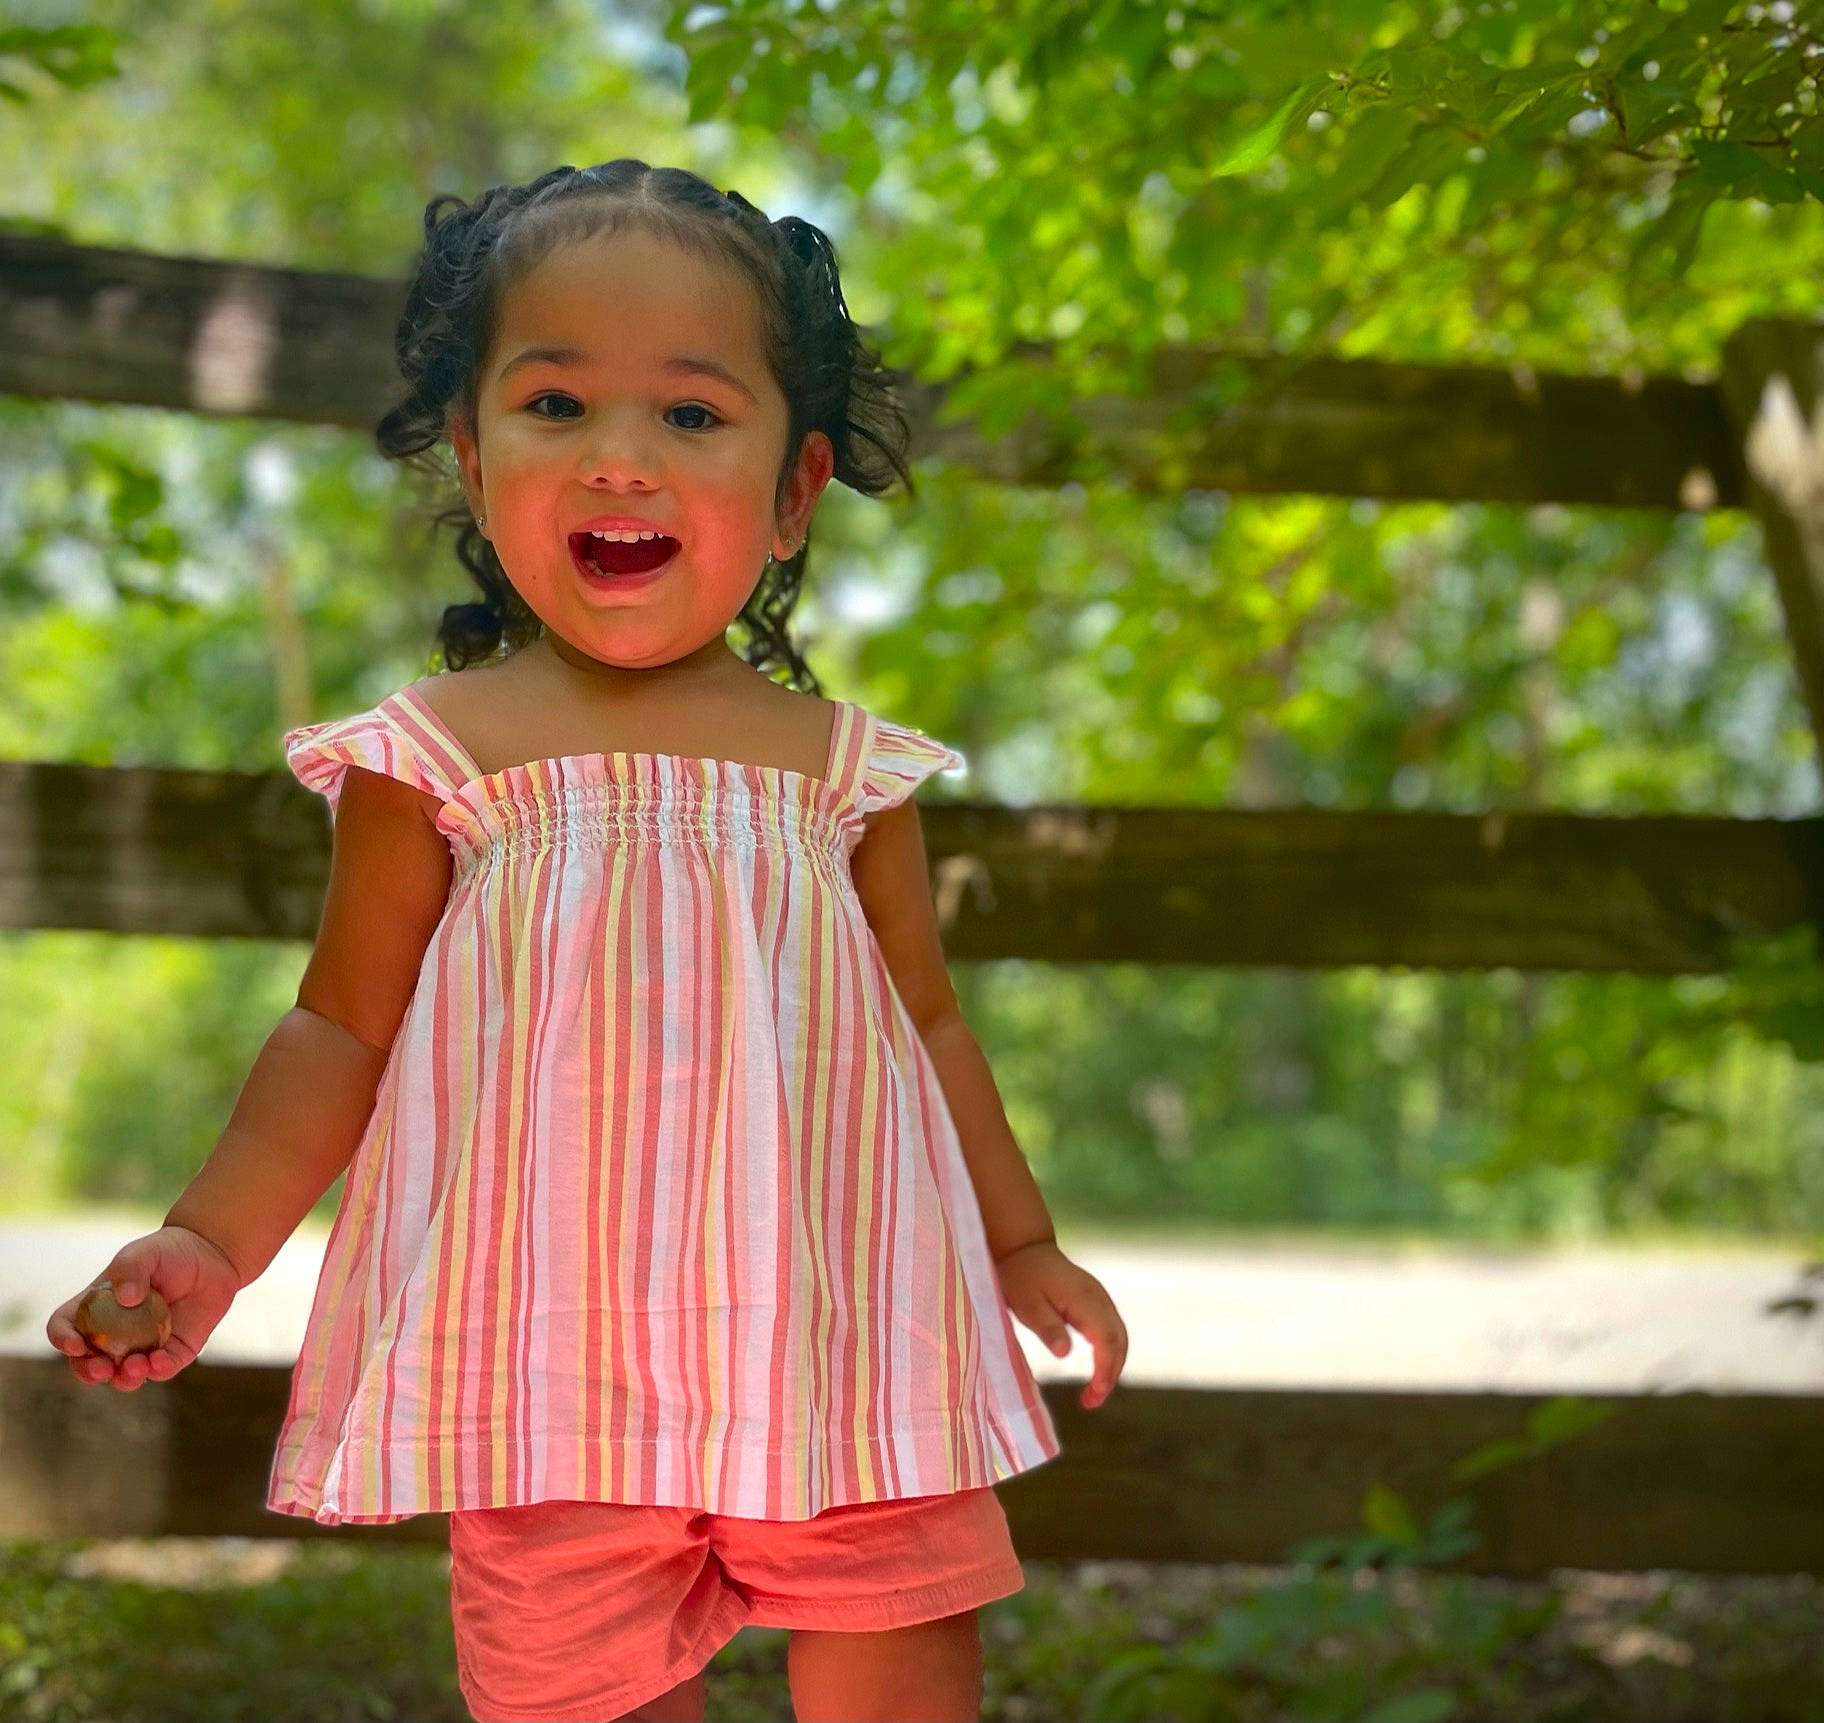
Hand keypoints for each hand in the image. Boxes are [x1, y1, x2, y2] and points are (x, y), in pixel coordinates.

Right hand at [45, 1225, 242, 1392]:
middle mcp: (114, 1334)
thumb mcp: (144, 1252)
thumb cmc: (168, 1251)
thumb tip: (126, 1298)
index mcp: (95, 1308)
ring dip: (124, 1378)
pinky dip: (158, 1370)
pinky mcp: (173, 1352)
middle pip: (88, 1363)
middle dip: (89, 1372)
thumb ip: (130, 1268)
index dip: (63, 1339)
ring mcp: (142, 1346)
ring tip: (135, 1367)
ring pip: (124, 1376)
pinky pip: (161, 1370)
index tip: (75, 1345)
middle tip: (101, 1369)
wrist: (211, 1256)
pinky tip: (160, 1361)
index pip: (65, 1327)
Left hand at [994, 1240, 1127, 1409]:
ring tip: (1092, 1395)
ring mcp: (1100, 1298)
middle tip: (1090, 1402)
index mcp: (1083, 1298)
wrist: (1024, 1249)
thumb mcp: (1026, 1305)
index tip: (1094, 1394)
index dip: (1105, 1369)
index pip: (1106, 1338)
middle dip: (1111, 1374)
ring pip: (1119, 1336)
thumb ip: (1047, 1327)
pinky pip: (1111, 1330)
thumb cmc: (1021, 1277)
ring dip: (1112, 1366)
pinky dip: (1109, 1353)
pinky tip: (1096, 1371)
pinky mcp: (1096, 1302)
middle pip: (1119, 1340)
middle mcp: (1099, 1298)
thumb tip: (1065, 1353)